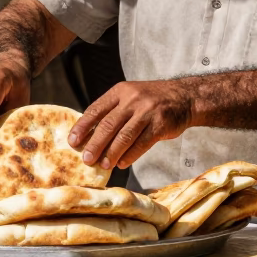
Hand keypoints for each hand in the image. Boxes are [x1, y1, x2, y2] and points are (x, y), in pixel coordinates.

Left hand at [67, 80, 194, 168]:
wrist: (184, 97)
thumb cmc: (150, 101)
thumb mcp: (129, 97)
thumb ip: (112, 112)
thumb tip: (88, 136)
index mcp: (120, 92)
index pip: (96, 110)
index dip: (82, 127)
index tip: (72, 141)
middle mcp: (132, 100)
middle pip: (108, 125)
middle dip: (95, 144)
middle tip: (86, 159)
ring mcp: (147, 112)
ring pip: (124, 136)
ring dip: (112, 153)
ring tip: (104, 165)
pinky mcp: (160, 125)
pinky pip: (141, 143)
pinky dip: (130, 155)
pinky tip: (122, 163)